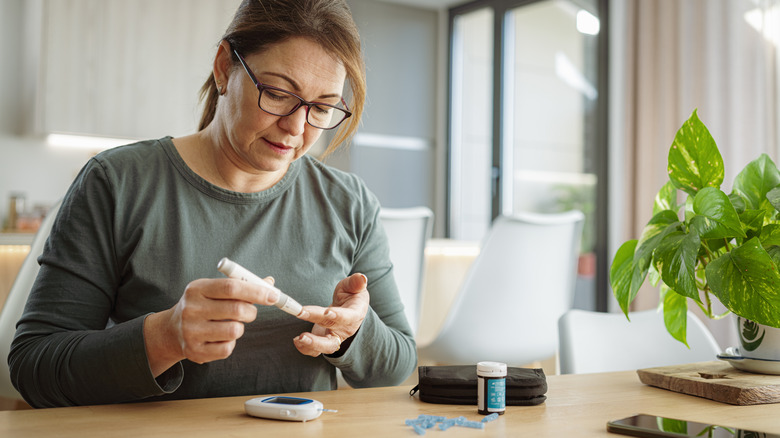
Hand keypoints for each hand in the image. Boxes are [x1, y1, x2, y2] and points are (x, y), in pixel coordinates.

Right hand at [143, 276, 279, 376]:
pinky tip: (221, 337)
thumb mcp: (213, 290)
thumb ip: (241, 286)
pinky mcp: (194, 351)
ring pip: (235, 330)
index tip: (273, 295)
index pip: (232, 287)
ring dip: (240, 327)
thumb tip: (270, 283)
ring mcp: (191, 332)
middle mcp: (191, 309)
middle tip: (250, 312)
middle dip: (252, 311)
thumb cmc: (202, 305)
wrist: (172, 330)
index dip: (256, 291)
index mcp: (197, 289)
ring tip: (231, 324)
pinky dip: (231, 343)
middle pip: (237, 309)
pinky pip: (227, 348)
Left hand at [293, 273, 369, 356]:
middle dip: (317, 339)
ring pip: (325, 347)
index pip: (347, 317)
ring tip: (298, 339)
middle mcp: (345, 329)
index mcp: (354, 314)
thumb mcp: (353, 286)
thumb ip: (356, 282)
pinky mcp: (324, 341)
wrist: (348, 307)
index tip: (326, 312)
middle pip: (332, 337)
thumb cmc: (350, 295)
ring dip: (311, 345)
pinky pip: (315, 350)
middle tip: (303, 335)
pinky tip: (296, 340)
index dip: (338, 316)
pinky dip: (305, 348)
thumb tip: (362, 277)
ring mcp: (334, 337)